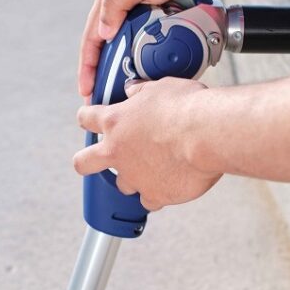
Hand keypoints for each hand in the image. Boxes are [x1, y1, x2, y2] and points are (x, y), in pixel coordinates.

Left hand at [74, 78, 221, 210]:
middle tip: (100, 159)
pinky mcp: (155, 194)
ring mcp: (134, 176)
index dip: (88, 119)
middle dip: (86, 162)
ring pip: (122, 185)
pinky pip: (150, 201)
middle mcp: (118, 152)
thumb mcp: (161, 88)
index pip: (86, 119)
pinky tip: (170, 185)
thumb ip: (142, 93)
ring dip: (133, 179)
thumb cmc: (187, 108)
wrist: (206, 135)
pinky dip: (158, 195)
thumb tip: (134, 90)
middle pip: (83, 163)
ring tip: (154, 170)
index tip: (93, 120)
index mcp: (115, 121)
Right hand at [78, 0, 212, 99]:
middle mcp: (123, 10)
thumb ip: (115, 4)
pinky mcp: (161, 19)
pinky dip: (153, 60)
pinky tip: (155, 74)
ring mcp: (142, 16)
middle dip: (107, 76)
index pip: (92, 40)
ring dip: (131, 69)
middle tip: (107, 99)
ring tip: (129, 93)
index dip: (88, 67)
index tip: (87, 90)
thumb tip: (103, 33)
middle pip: (111, 49)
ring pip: (132, 49)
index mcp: (110, 0)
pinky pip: (153, 44)